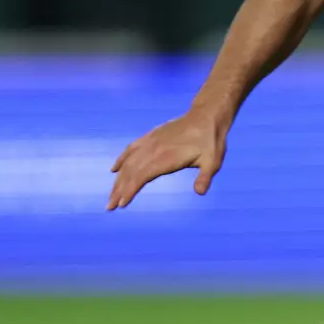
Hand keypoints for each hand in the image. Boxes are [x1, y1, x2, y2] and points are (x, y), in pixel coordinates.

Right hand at [109, 108, 226, 209]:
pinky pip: (131, 149)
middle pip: (131, 172)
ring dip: (118, 179)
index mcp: (166, 157)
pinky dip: (121, 159)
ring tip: (111, 195)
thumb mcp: (213, 161)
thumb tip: (200, 192)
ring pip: (128, 162)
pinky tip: (114, 170)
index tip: (122, 204)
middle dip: (119, 190)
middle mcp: (154, 149)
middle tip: (110, 207)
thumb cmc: (210, 141)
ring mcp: (150, 142)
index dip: (130, 190)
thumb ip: (205, 177)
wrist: (206, 117)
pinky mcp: (151, 137)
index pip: (142, 176)